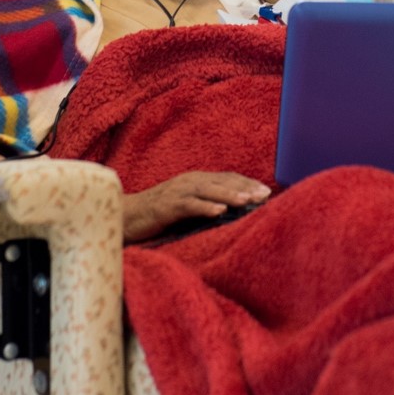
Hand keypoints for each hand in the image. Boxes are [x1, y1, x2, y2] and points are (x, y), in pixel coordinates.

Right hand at [122, 171, 269, 243]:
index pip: (227, 178)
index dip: (248, 183)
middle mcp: (189, 182)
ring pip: (209, 190)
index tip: (268, 191)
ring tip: (249, 200)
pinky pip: (189, 205)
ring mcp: (178, 192)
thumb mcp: (187, 207)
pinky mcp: (166, 206)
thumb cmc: (158, 216)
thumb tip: (233, 213)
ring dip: (230, 194)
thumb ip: (207, 205)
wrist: (125, 216)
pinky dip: (205, 207)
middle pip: (222, 181)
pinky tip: (220, 212)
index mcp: (196, 181)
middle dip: (246, 187)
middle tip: (266, 195)